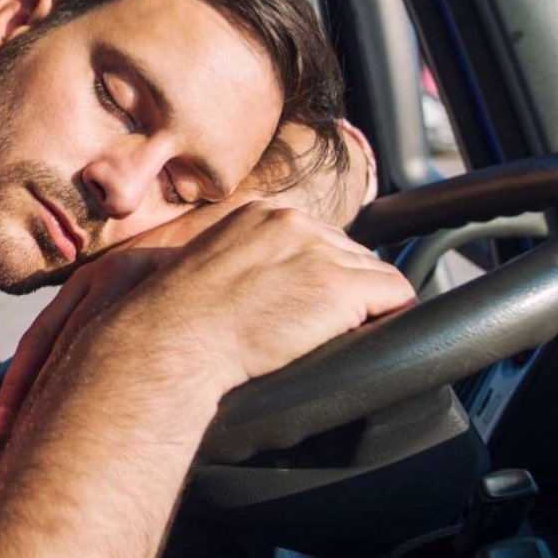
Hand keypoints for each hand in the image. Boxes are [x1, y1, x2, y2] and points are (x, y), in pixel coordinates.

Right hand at [0, 198, 413, 433]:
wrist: (166, 340)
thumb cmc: (161, 322)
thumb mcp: (184, 274)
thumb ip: (215, 266)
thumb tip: (211, 289)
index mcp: (254, 216)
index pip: (308, 235)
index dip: (312, 272)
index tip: (307, 298)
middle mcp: (289, 223)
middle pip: (345, 250)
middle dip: (343, 286)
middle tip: (326, 323)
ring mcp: (317, 252)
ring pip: (372, 272)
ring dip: (363, 305)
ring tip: (344, 333)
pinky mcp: (340, 287)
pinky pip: (395, 294)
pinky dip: (389, 316)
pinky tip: (370, 334)